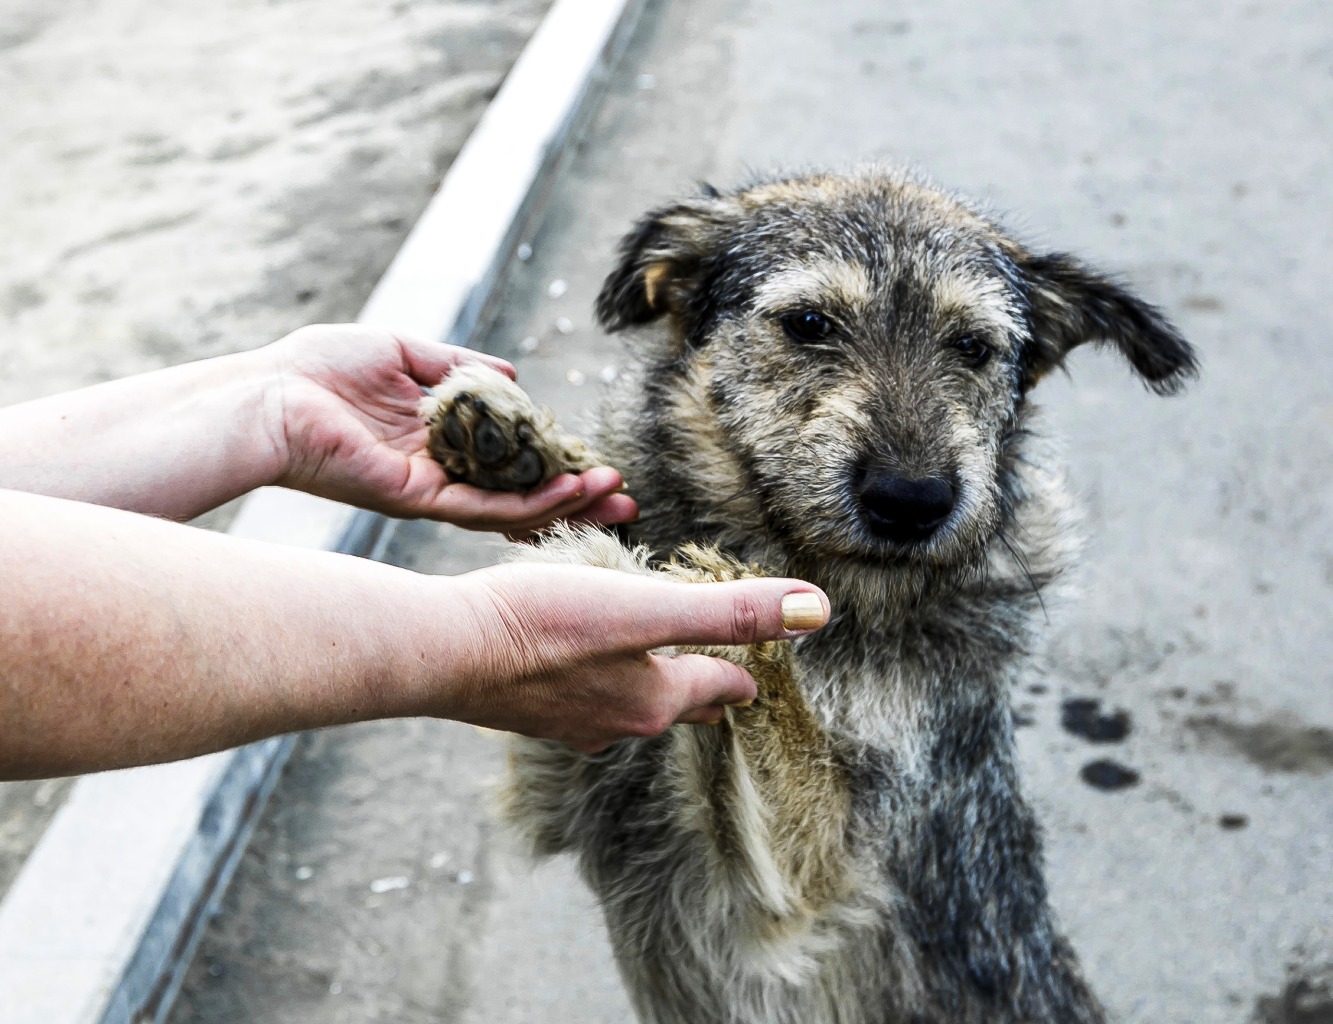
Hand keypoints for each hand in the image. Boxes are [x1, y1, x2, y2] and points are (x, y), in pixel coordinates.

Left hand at [265, 324, 637, 533]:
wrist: (266, 394)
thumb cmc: (317, 369)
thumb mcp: (402, 353)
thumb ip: (456, 366)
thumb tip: (511, 375)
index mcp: (438, 444)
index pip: (511, 462)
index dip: (557, 465)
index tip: (599, 463)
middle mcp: (440, 475)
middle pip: (521, 495)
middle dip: (575, 501)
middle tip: (626, 502)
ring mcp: (429, 493)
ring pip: (511, 510)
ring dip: (565, 504)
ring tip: (613, 497)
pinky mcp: (415, 499)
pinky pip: (482, 507)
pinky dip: (528, 503)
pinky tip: (567, 491)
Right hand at [436, 564, 829, 751]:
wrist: (444, 652)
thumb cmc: (543, 624)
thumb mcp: (647, 607)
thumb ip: (729, 610)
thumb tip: (817, 610)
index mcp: (656, 698)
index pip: (721, 685)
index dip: (746, 670)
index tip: (759, 668)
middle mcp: (618, 720)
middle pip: (678, 706)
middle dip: (705, 689)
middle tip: (725, 674)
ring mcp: (571, 722)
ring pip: (630, 706)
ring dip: (652, 687)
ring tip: (660, 670)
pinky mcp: (530, 710)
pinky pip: (584, 701)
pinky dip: (602, 684)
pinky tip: (585, 673)